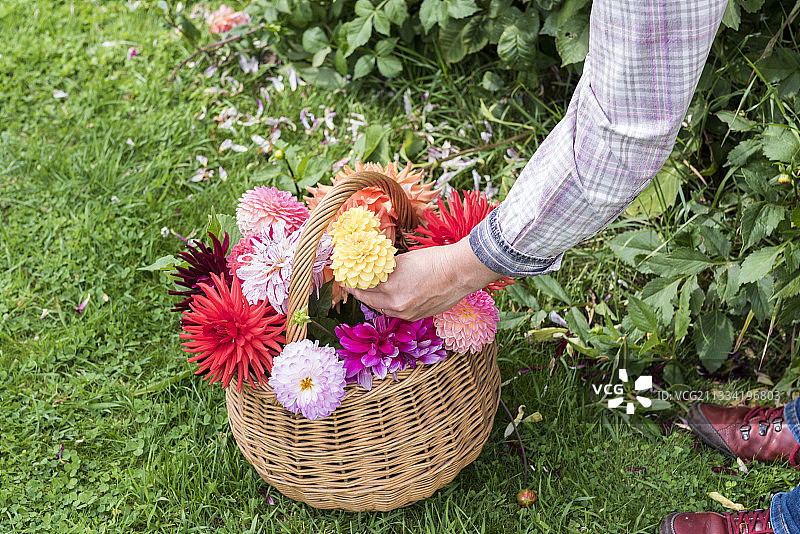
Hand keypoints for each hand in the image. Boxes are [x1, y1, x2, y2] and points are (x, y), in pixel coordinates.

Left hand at [347, 237, 501, 320]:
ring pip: (382, 309)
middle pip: (368, 301)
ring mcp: (407, 314)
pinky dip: (390, 305)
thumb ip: (386, 269)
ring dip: (374, 300)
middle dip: (360, 292)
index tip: (347, 276)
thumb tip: (374, 271)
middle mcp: (396, 305)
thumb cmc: (434, 260)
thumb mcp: (402, 260)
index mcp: (389, 288)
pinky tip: (390, 297)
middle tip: (354, 283)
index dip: (352, 282)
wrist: (460, 272)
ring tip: (371, 290)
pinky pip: (396, 313)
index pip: (361, 288)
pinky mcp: (417, 317)